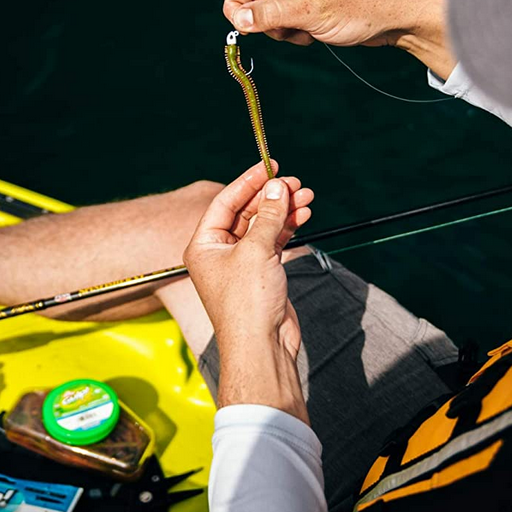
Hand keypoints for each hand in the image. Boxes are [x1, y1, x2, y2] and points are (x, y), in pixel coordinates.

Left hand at [183, 161, 314, 420]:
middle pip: (247, 212)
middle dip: (272, 197)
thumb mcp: (257, 251)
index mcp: (204, 245)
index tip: (270, 165)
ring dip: (284, 211)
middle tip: (296, 183)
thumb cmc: (248, 303)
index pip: (226, 202)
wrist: (262, 347)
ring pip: (263, 226)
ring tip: (307, 196)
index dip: (249, 181)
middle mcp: (220, 253)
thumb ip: (268, 215)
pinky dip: (288, 228)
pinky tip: (303, 216)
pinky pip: (274, 242)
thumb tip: (278, 187)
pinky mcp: (261, 274)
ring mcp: (241, 264)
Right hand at [223, 0, 455, 77]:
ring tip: (309, 32)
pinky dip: (294, 31)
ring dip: (282, 29)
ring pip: (270, 11)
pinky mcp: (310, 1)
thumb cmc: (362, 8)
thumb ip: (273, 14)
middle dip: (266, 20)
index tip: (242, 30)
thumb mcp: (313, 13)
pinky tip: (316, 34)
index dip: (237, 4)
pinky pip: (286, 19)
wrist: (398, 16)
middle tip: (290, 31)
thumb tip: (238, 20)